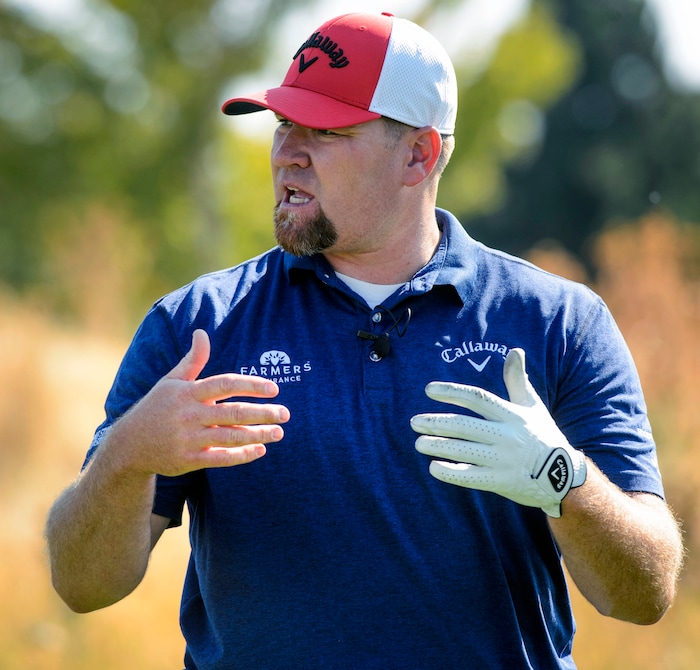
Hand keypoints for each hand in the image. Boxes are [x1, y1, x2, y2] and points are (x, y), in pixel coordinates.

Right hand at [107, 329, 289, 476]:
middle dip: (263, 413)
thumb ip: (193, 360)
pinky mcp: (187, 461)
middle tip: (286, 413)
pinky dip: (242, 455)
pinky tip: (260, 450)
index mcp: (187, 392)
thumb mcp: (171, 381)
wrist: (128, 446)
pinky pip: (220, 458)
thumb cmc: (156, 408)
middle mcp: (189, 415)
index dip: (251, 385)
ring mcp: (188, 439)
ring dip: (258, 435)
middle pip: (233, 412)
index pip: (225, 384)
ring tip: (279, 432)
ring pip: (230, 437)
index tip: (274, 388)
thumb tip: (202, 332)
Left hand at [410, 348, 585, 516]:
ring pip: (464, 450)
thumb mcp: (533, 406)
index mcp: (512, 414)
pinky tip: (434, 468)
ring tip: (418, 442)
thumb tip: (515, 350)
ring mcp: (504, 460)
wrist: (565, 477)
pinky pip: (472, 477)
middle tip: (414, 422)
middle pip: (464, 425)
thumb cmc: (544, 436)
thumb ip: (518, 380)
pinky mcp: (503, 482)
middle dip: (436, 423)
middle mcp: (507, 435)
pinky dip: (451, 472)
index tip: (428, 390)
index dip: (451, 392)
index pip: (477, 398)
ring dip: (438, 446)